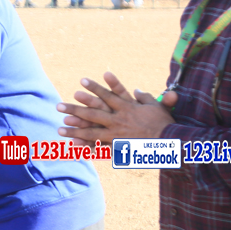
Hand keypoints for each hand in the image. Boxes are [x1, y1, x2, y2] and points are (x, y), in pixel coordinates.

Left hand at [55, 72, 176, 145]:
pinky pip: (100, 148)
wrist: (172, 144)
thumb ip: (145, 97)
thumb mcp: (157, 106)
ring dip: (75, 130)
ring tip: (59, 129)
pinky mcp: (119, 148)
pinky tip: (74, 147)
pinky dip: (87, 147)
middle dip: (74, 109)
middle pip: (93, 114)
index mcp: (127, 108)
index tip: (81, 80)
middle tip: (58, 105)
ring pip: (92, 132)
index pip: (108, 95)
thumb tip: (136, 90)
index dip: (95, 87)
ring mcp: (117, 135)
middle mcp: (119, 121)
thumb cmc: (166, 124)